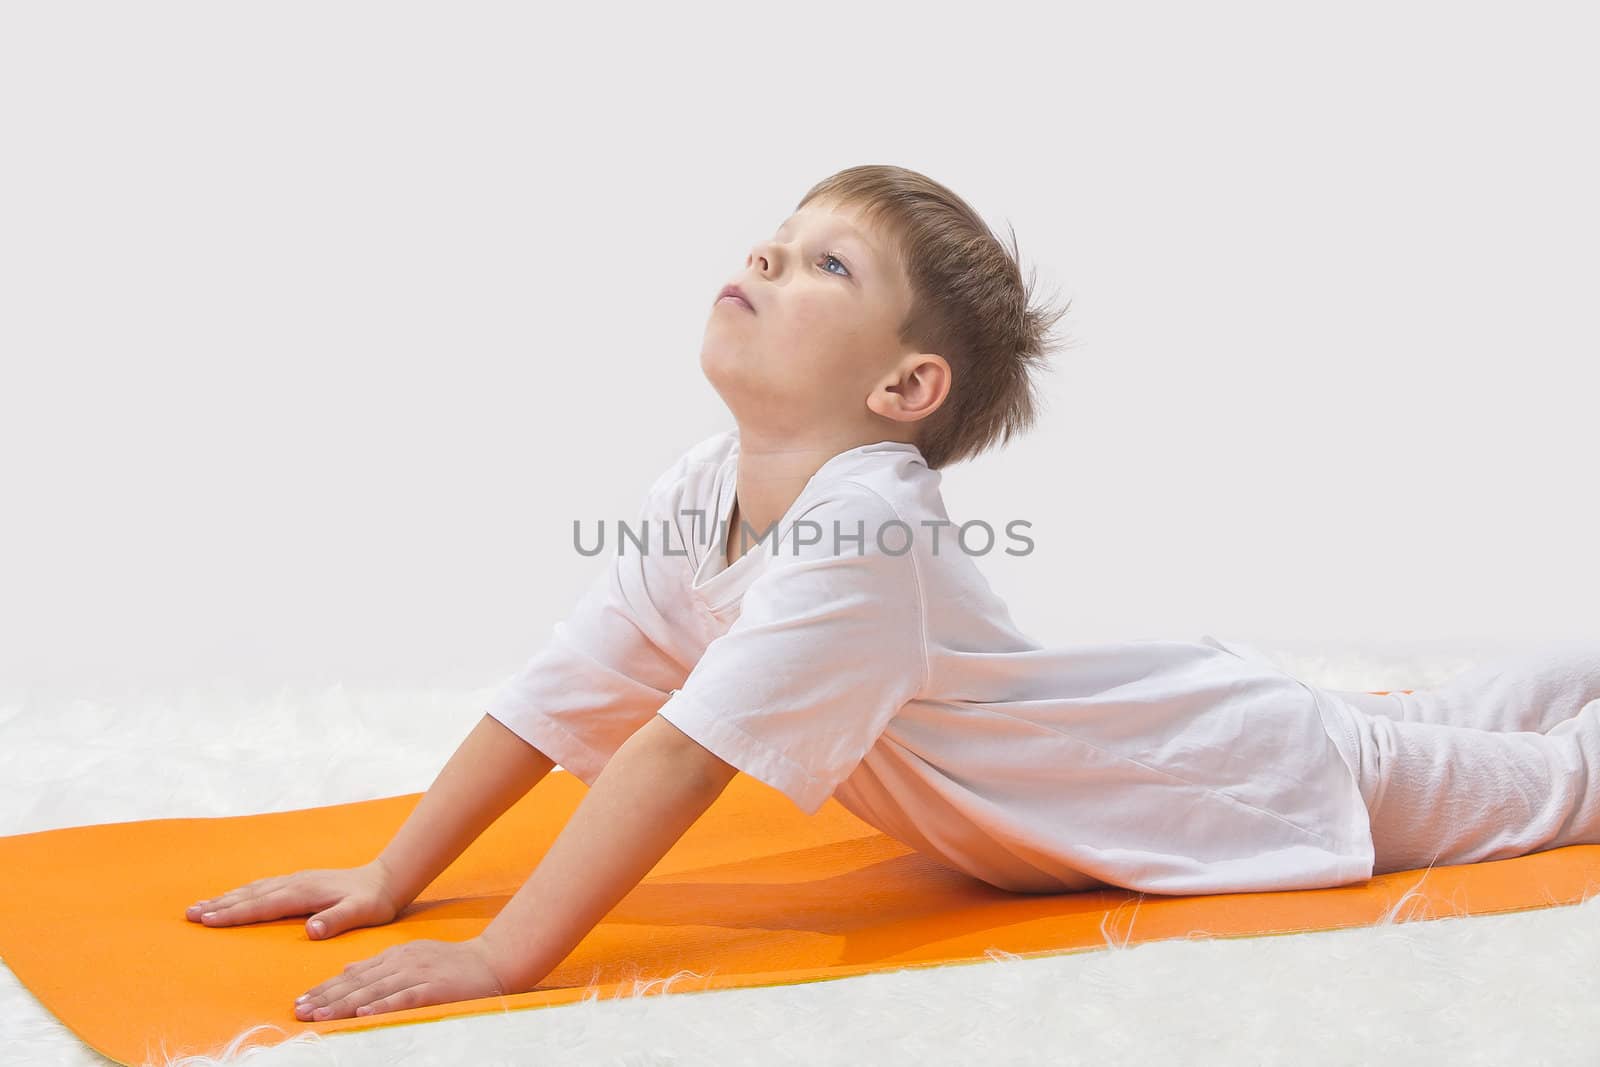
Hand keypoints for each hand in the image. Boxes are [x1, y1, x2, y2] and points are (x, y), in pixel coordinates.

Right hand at [186, 860, 401, 939]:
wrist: (387, 879)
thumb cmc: (374, 901)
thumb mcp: (361, 913)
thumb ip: (336, 920)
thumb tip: (311, 930)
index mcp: (303, 892)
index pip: (261, 905)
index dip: (233, 913)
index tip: (206, 920)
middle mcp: (295, 883)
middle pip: (250, 895)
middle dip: (219, 905)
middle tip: (189, 914)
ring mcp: (296, 880)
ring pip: (253, 889)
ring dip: (226, 898)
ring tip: (200, 906)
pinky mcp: (299, 882)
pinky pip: (263, 887)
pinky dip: (242, 893)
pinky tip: (233, 898)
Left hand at [294, 936, 508, 1020]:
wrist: (491, 960)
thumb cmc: (451, 964)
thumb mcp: (411, 956)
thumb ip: (379, 964)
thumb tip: (346, 970)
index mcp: (394, 955)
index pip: (352, 974)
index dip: (325, 988)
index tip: (301, 1001)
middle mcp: (401, 962)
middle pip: (357, 983)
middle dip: (326, 998)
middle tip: (300, 1012)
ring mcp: (416, 973)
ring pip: (374, 991)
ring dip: (344, 1005)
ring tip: (321, 1016)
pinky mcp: (433, 987)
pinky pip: (403, 998)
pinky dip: (382, 1006)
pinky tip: (363, 1015)